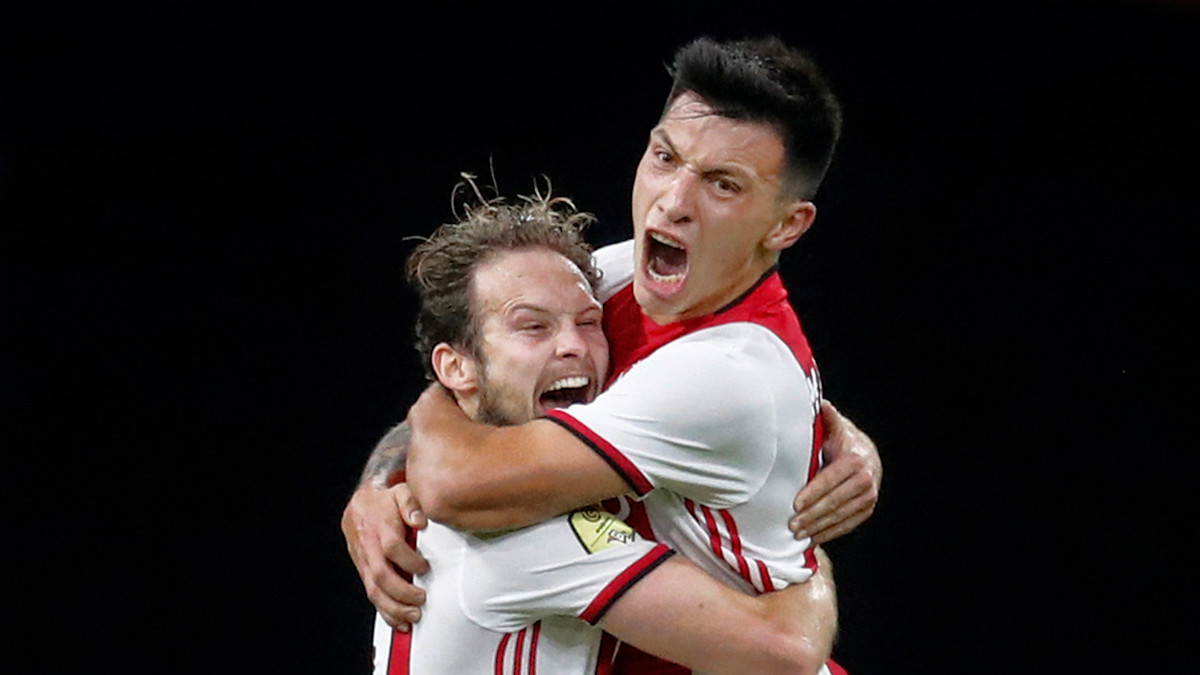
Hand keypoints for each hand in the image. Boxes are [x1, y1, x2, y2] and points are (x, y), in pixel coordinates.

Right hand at [342, 481, 429, 628]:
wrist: (360, 502)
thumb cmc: (384, 499)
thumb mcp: (401, 492)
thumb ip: (412, 504)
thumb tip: (421, 520)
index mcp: (379, 527)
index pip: (392, 547)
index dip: (409, 561)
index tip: (425, 567)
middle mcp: (368, 547)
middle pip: (381, 575)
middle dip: (402, 592)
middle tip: (421, 600)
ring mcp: (363, 561)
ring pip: (373, 590)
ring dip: (393, 607)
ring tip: (412, 616)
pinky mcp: (363, 570)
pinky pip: (371, 593)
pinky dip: (384, 611)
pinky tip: (397, 620)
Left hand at [789, 400, 881, 543]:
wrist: (868, 454)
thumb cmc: (842, 440)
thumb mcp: (835, 427)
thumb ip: (827, 418)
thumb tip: (821, 404)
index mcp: (854, 459)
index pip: (830, 480)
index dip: (812, 493)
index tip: (794, 504)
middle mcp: (866, 479)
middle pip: (835, 502)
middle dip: (811, 515)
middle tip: (791, 525)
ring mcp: (869, 497)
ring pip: (841, 516)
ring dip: (818, 527)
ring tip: (797, 534)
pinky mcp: (867, 509)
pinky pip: (848, 525)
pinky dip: (830, 533)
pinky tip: (813, 538)